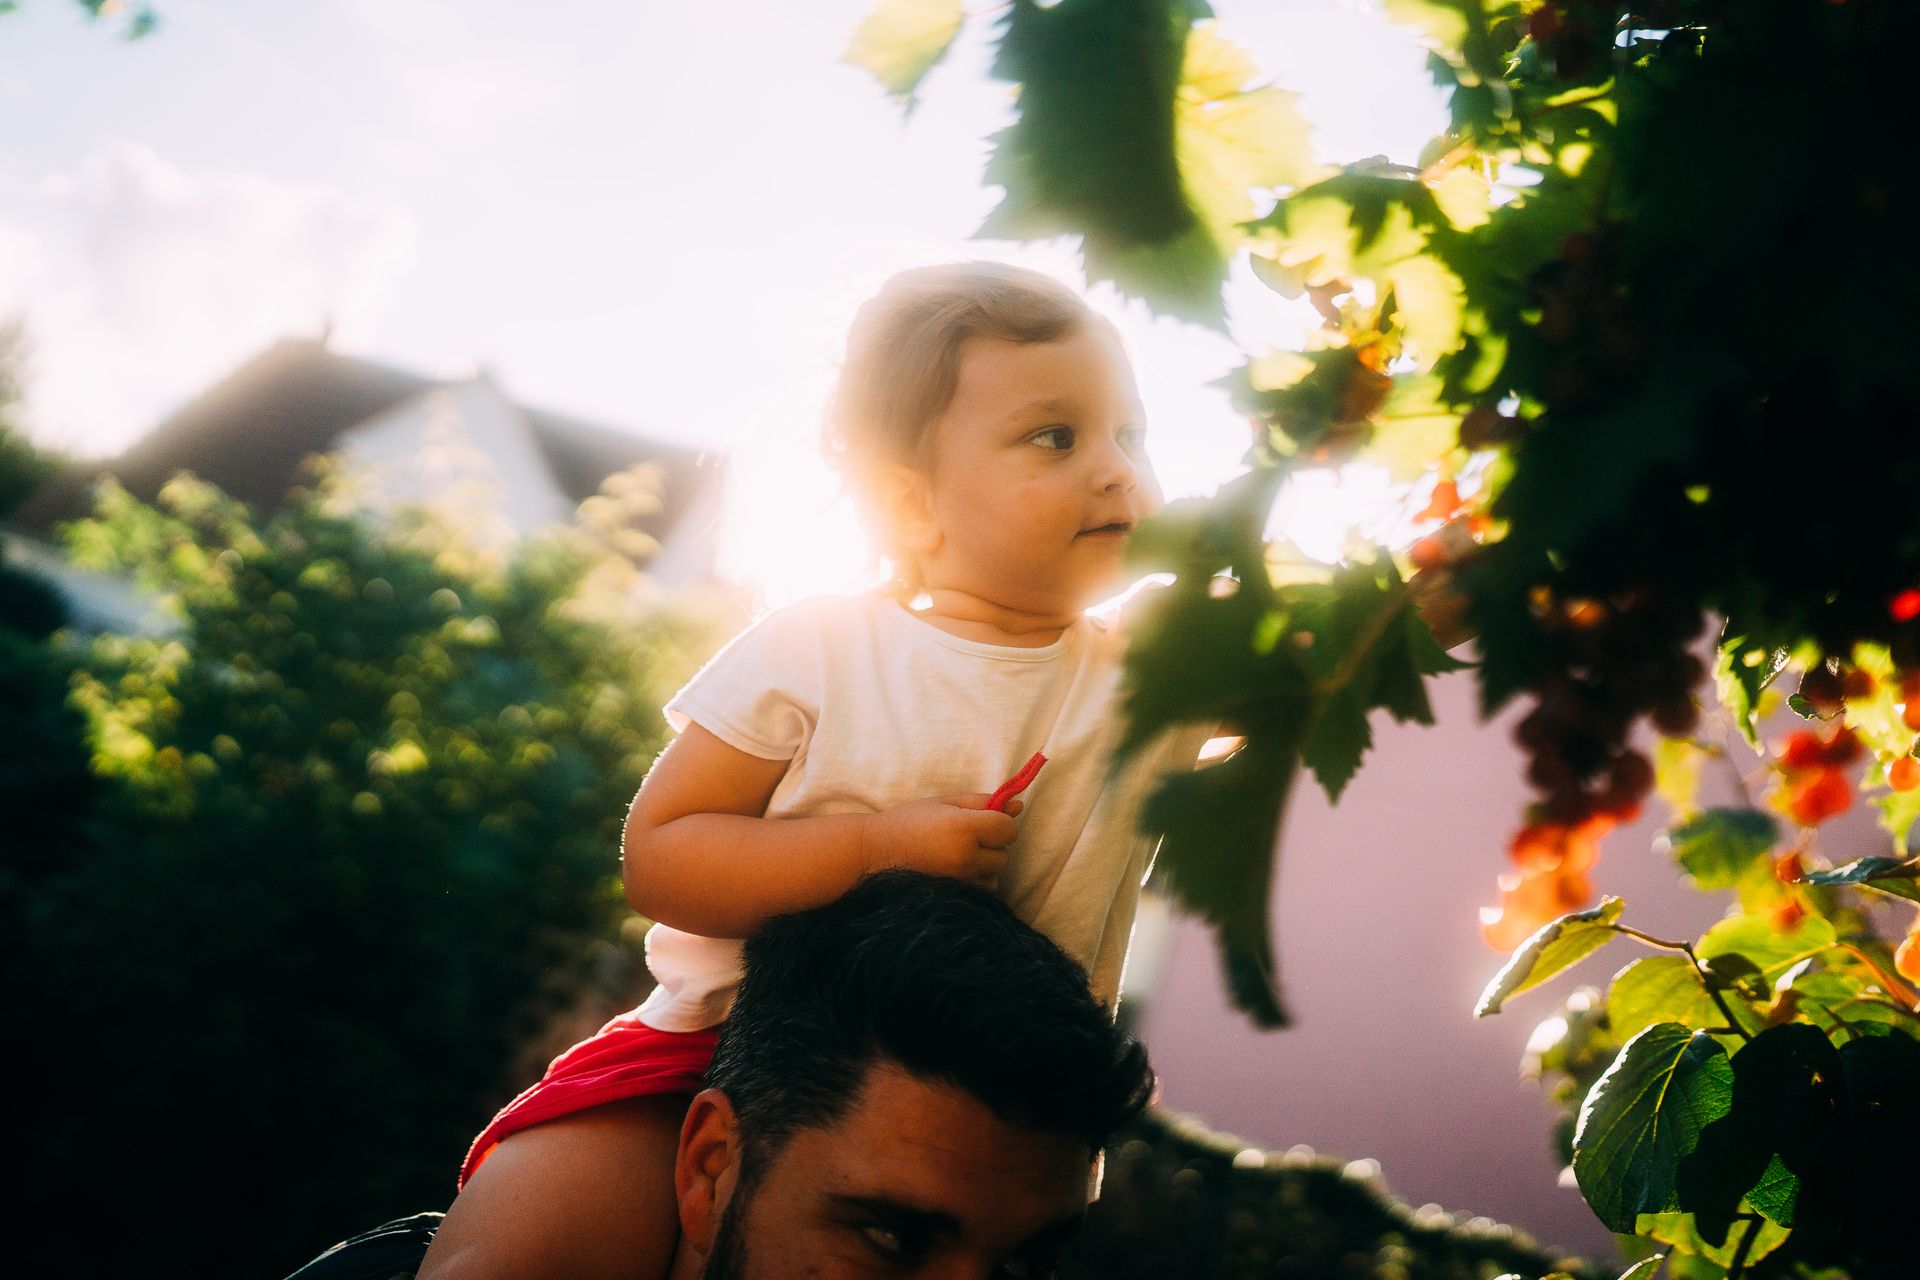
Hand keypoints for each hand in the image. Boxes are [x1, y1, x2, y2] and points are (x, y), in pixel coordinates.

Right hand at [861, 794, 1023, 889]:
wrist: (873, 853)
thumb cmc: (908, 821)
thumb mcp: (944, 803)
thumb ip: (982, 802)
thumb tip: (1019, 805)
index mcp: (964, 828)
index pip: (1008, 830)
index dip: (1001, 823)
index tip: (985, 820)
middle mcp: (965, 857)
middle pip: (1004, 855)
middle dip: (992, 845)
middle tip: (965, 837)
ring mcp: (959, 881)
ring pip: (995, 875)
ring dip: (985, 866)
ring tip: (957, 855)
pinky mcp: (953, 897)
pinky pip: (981, 891)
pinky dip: (974, 881)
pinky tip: (953, 871)